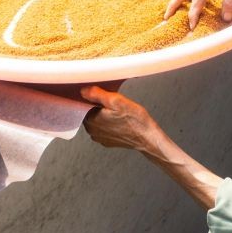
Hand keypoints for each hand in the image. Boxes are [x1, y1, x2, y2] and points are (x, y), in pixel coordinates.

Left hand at [81, 86, 222, 209]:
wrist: (148, 137)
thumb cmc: (135, 120)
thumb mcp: (117, 101)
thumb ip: (97, 94)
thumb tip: (83, 91)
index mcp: (91, 120)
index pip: (84, 104)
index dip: (93, 97)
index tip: (104, 95)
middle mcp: (92, 131)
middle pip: (90, 111)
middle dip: (99, 106)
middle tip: (114, 103)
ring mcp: (99, 137)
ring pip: (97, 120)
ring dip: (104, 114)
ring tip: (118, 112)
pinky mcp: (107, 141)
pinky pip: (103, 128)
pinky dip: (109, 123)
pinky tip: (120, 120)